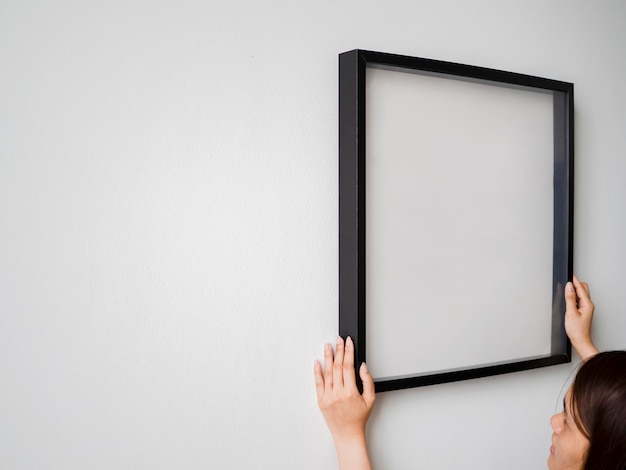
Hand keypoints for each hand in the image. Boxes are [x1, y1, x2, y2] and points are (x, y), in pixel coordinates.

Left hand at [314, 336, 374, 469]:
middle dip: (338, 350)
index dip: (348, 352)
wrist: (347, 434)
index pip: (348, 366)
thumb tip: (362, 366)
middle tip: (338, 339)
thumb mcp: (370, 400)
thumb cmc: (358, 418)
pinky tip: (317, 362)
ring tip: (327, 346)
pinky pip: (318, 383)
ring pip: (327, 372)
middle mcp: (337, 393)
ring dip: (327, 357)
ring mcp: (327, 397)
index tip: (349, 342)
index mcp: (350, 392)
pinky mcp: (320, 400)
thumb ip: (368, 381)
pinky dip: (317, 371)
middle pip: (337, 366)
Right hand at [564, 275, 598, 359]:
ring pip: (581, 294)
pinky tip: (568, 298)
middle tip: (567, 279)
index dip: (574, 281)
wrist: (580, 341)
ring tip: (566, 287)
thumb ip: (570, 298)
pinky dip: (573, 297)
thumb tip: (569, 287)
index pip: (581, 288)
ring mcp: (586, 308)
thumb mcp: (571, 313)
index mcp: (587, 304)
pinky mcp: (582, 311)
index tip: (570, 274)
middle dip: (576, 283)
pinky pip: (578, 300)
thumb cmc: (577, 331)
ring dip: (574, 290)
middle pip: (583, 289)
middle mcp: (588, 305)